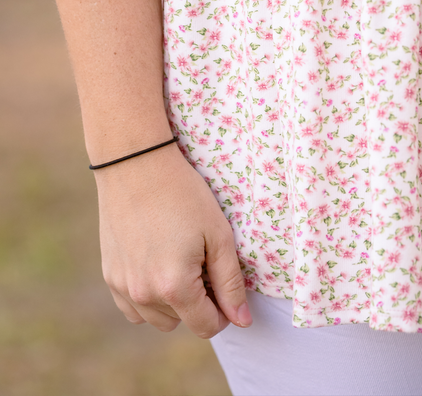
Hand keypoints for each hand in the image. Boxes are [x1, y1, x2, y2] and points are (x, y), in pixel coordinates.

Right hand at [95, 142, 251, 337]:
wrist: (136, 165)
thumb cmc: (183, 195)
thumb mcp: (217, 234)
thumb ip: (230, 282)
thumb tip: (242, 321)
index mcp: (174, 288)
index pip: (206, 326)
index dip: (223, 310)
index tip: (225, 284)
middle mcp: (144, 296)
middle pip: (182, 322)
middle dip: (198, 302)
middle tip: (202, 261)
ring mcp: (122, 288)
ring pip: (156, 319)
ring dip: (172, 303)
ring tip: (179, 261)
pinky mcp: (109, 276)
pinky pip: (133, 308)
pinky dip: (148, 297)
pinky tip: (156, 264)